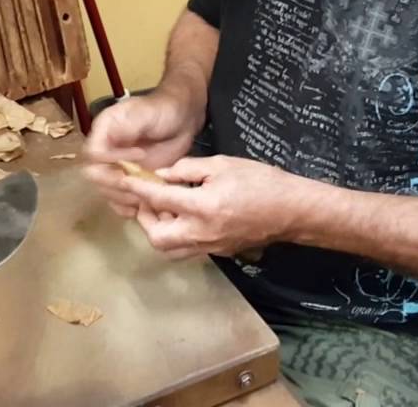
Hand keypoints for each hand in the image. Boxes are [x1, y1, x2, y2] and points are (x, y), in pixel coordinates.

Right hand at [82, 91, 199, 217]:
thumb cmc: (163, 111)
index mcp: (103, 131)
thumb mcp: (143, 113)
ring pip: (106, 191)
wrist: (182, 120)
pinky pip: (119, 200)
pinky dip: (128, 206)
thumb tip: (108, 143)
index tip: (140, 155)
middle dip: (116, 182)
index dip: (111, 159)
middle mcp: (105, 151)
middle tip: (141, 181)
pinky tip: (143, 204)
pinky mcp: (129, 181)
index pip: (93, 153)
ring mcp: (116, 168)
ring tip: (147, 192)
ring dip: (123, 196)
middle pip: (95, 175)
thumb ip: (125, 126)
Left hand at [120, 155, 298, 258]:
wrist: (292, 210)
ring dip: (159, 231)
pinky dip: (176, 236)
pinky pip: (187, 249)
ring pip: (170, 250)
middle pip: (157, 237)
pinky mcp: (218, 252)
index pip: (159, 200)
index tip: (126, 181)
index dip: (138, 190)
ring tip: (164, 210)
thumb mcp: (223, 164)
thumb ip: (188, 169)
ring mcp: (210, 246)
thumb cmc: (261, 181)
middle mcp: (202, 232)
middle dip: (145, 220)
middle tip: (148, 201)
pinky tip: (183, 218)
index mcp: (203, 206)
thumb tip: (163, 175)